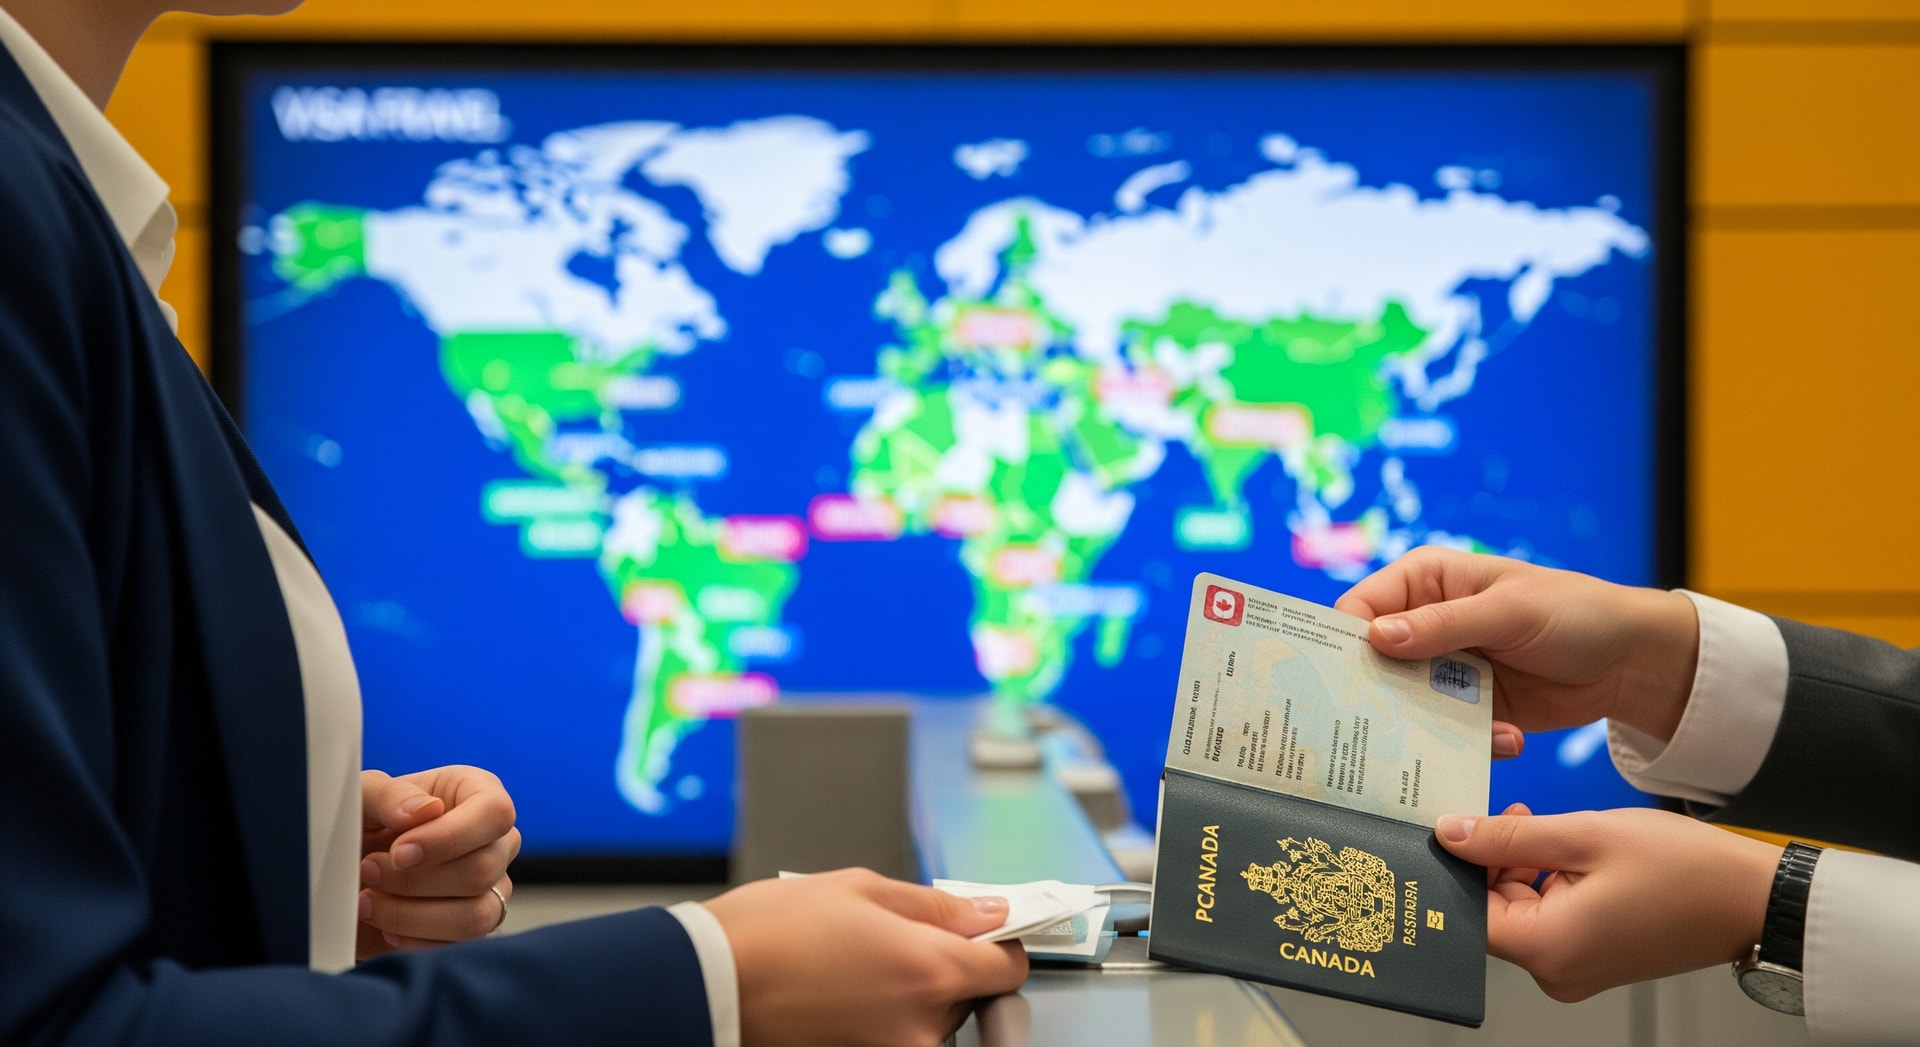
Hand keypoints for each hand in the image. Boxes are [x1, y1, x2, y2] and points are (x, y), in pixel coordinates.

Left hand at [357, 766, 521, 959]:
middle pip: (482, 870)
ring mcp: (492, 888)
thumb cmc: (364, 821)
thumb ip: (390, 795)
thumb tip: (425, 811)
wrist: (350, 866)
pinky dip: (413, 941)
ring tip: (368, 903)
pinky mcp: (474, 928)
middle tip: (368, 872)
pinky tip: (384, 925)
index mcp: (479, 795)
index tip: (399, 852)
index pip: (495, 813)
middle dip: (415, 880)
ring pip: (476, 916)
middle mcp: (497, 843)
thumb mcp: (364, 795)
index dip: (449, 837)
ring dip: (411, 915)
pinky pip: (458, 946)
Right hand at [704, 868, 1028, 1046]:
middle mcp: (920, 1027)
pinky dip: (881, 1017)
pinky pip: (896, 1039)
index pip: (1007, 968)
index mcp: (928, 971)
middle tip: (894, 941)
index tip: (987, 932)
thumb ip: (935, 905)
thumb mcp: (858, 889)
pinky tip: (844, 993)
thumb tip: (987, 911)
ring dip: (910, 995)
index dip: (1000, 943)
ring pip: (931, 1021)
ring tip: (856, 968)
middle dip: (944, 966)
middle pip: (968, 996)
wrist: (704, 987)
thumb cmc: (767, 934)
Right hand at [1335, 547, 1699, 755]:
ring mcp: (1446, 668)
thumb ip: (1443, 626)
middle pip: (1373, 662)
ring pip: (1406, 703)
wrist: (1631, 661)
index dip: (1344, 642)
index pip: (1361, 608)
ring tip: (1466, 733)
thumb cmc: (1573, 612)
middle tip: (1379, 724)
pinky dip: (1469, 740)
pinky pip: (1445, 729)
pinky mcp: (1468, 706)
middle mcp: (1425, 624)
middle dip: (1378, 693)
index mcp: (1426, 582)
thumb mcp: (1509, 611)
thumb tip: (1375, 639)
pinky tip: (1508, 738)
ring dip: (1429, 724)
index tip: (1340, 680)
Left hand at [1436, 804, 1779, 1000]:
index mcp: (1548, 949)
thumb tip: (1450, 834)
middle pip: (1492, 911)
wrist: (1752, 898)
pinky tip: (1571, 854)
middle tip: (1519, 815)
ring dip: (1525, 867)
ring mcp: (1576, 970)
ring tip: (1555, 831)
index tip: (1463, 826)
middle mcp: (1557, 972)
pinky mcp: (1592, 960)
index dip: (1461, 865)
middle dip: (1496, 860)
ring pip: (1519, 911)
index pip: (1468, 912)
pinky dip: (1549, 884)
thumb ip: (1508, 837)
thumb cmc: (1683, 869)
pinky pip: (1548, 920)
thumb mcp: (1584, 835)